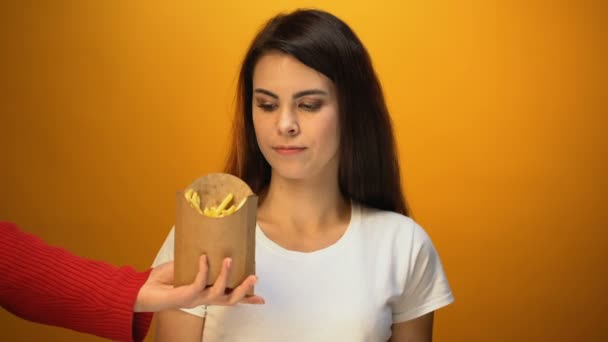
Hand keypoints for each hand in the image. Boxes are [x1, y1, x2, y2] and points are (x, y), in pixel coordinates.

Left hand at [133, 255, 264, 311]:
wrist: (144, 289)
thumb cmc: (164, 279)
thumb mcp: (187, 266)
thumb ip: (199, 261)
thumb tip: (210, 242)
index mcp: (207, 294)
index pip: (230, 297)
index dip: (247, 299)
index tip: (262, 299)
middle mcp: (204, 299)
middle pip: (230, 300)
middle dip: (244, 290)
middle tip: (254, 277)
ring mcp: (195, 299)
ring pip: (218, 292)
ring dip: (225, 275)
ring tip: (229, 259)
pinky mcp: (185, 296)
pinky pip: (199, 283)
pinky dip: (203, 269)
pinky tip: (202, 257)